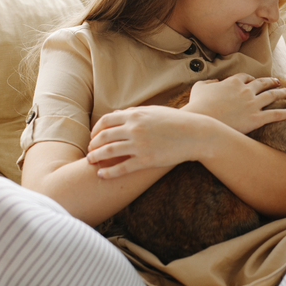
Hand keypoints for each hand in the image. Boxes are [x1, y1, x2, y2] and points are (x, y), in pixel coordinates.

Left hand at [87, 105, 218, 178]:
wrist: (195, 134)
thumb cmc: (176, 121)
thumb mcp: (154, 111)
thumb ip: (134, 112)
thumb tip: (118, 114)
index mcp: (135, 115)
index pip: (106, 121)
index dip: (96, 129)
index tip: (93, 136)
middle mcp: (134, 129)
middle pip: (103, 136)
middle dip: (93, 144)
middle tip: (90, 150)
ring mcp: (139, 145)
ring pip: (108, 152)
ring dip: (96, 157)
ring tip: (91, 160)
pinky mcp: (146, 160)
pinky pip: (121, 168)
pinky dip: (108, 172)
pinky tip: (101, 174)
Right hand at [184, 74, 285, 133]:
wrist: (202, 122)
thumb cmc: (198, 106)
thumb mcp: (199, 88)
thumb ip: (208, 83)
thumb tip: (214, 83)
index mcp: (232, 82)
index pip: (245, 77)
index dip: (251, 79)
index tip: (254, 81)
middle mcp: (245, 90)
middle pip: (263, 83)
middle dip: (271, 82)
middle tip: (278, 82)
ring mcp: (252, 104)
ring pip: (272, 96)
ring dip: (283, 93)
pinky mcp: (256, 119)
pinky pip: (276, 114)